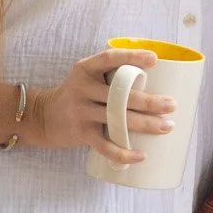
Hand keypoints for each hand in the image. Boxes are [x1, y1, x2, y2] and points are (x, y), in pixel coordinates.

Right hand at [28, 47, 171, 166]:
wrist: (41, 117)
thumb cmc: (77, 94)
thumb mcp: (86, 77)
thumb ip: (111, 75)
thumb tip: (157, 75)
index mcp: (85, 69)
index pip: (109, 58)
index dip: (132, 57)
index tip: (155, 59)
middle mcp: (82, 88)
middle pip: (119, 94)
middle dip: (149, 101)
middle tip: (171, 105)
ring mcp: (80, 111)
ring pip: (117, 119)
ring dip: (145, 124)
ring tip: (167, 126)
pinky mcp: (80, 133)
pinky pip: (104, 145)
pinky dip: (123, 153)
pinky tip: (141, 155)